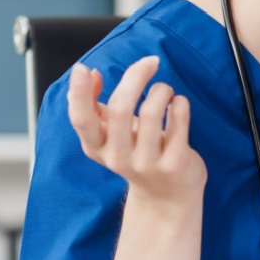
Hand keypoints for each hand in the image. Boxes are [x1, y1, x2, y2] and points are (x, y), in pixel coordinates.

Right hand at [67, 56, 206, 204]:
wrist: (167, 197)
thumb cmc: (137, 154)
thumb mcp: (111, 135)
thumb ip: (95, 106)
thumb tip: (90, 73)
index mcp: (96, 147)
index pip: (81, 120)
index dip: (79, 93)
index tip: (82, 68)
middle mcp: (118, 158)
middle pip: (120, 107)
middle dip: (136, 76)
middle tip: (151, 62)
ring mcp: (147, 163)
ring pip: (152, 111)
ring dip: (162, 90)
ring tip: (165, 90)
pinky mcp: (174, 164)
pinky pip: (178, 120)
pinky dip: (180, 104)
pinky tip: (178, 105)